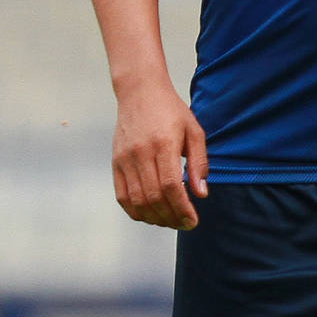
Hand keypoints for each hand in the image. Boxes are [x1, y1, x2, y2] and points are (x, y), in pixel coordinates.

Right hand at [112, 81, 208, 229]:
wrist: (140, 92)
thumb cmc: (171, 111)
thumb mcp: (194, 131)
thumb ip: (199, 163)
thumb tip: (200, 194)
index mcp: (163, 144)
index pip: (171, 186)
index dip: (182, 209)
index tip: (193, 220)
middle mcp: (140, 153)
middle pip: (154, 197)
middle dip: (171, 217)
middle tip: (185, 224)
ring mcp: (125, 159)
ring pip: (137, 201)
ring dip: (155, 218)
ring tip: (170, 221)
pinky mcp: (115, 162)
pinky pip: (122, 196)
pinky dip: (136, 211)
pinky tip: (150, 215)